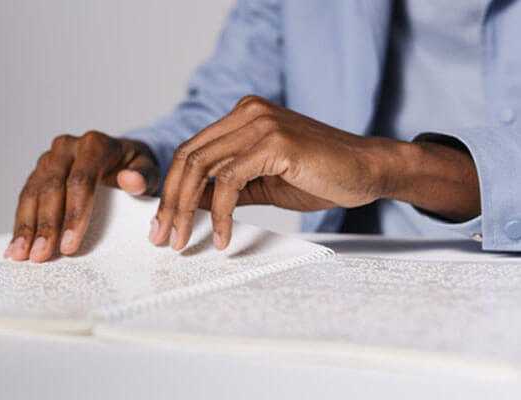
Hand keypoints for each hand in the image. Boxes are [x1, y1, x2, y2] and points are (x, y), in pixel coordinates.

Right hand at [5, 131, 158, 261]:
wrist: (121, 158)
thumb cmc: (135, 168)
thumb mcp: (148, 170)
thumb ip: (143, 176)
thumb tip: (131, 181)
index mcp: (94, 144)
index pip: (80, 180)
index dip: (74, 215)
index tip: (70, 244)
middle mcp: (67, 147)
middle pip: (52, 188)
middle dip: (47, 225)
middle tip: (42, 254)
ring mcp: (49, 159)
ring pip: (32, 192)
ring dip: (26, 226)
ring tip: (22, 254)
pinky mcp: (38, 172)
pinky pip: (25, 198)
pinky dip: (21, 223)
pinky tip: (16, 245)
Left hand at [148, 95, 479, 249]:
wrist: (369, 170)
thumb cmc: (320, 175)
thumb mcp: (261, 183)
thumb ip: (224, 188)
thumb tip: (186, 204)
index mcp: (242, 116)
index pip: (191, 151)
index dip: (171, 189)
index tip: (162, 222)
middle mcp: (247, 112)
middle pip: (188, 158)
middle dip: (170, 202)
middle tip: (162, 237)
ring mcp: (261, 123)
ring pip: (202, 168)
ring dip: (185, 210)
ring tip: (182, 241)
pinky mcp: (275, 142)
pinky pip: (229, 181)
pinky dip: (219, 213)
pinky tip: (223, 237)